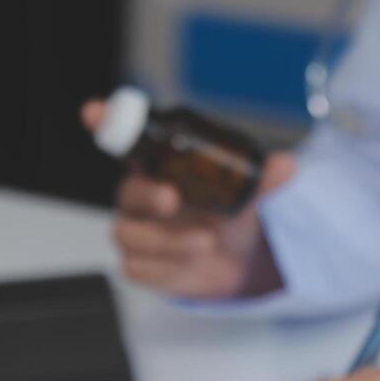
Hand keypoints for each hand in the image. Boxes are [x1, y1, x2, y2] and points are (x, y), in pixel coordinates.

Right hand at [81, 99, 296, 298]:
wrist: (236, 260)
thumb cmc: (226, 214)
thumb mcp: (245, 194)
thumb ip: (261, 180)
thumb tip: (286, 165)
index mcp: (159, 169)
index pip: (125, 141)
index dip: (105, 123)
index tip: (93, 112)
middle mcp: (140, 199)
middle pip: (126, 192)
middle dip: (147, 194)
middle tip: (173, 198)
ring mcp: (137, 233)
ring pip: (130, 236)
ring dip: (168, 241)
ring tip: (206, 241)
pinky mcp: (141, 266)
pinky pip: (139, 269)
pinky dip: (168, 268)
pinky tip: (192, 265)